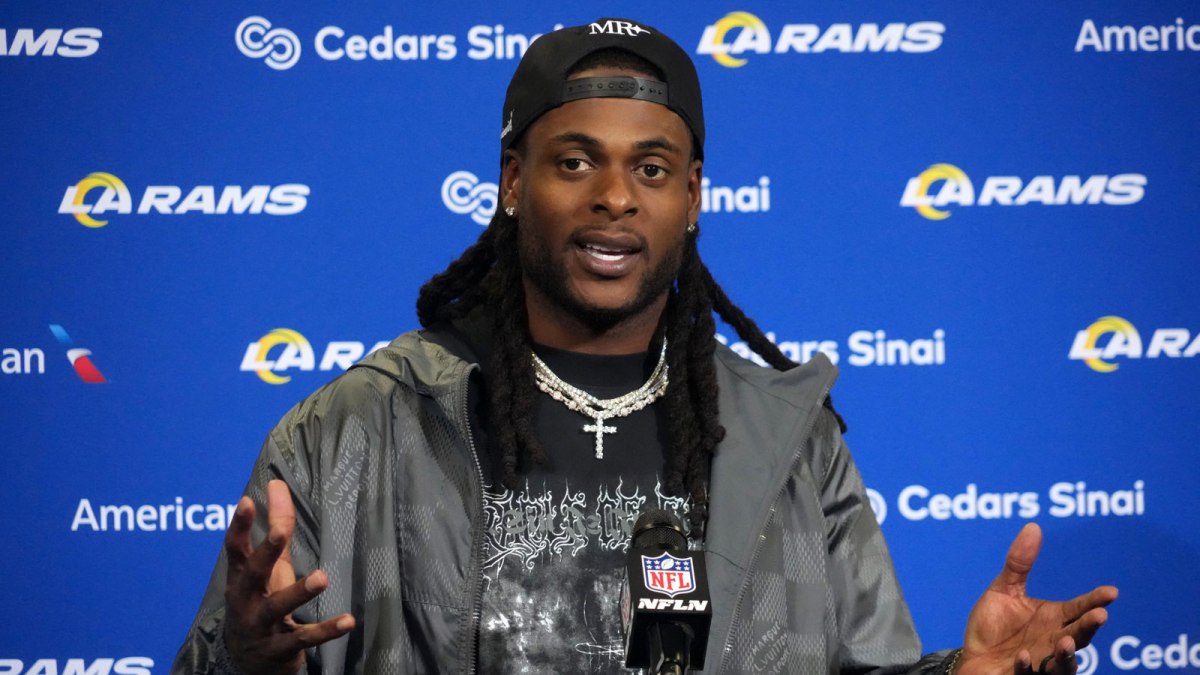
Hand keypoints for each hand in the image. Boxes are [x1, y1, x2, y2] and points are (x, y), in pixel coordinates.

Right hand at [223, 479, 355, 674]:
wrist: (248, 662)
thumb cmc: (259, 601)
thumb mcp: (266, 567)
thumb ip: (273, 528)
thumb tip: (277, 484)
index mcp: (241, 577)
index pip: (236, 547)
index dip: (240, 524)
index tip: (248, 500)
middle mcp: (246, 599)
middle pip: (254, 572)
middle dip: (267, 550)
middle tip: (281, 531)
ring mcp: (261, 625)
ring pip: (278, 607)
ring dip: (299, 591)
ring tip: (321, 577)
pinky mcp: (281, 647)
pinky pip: (304, 637)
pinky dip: (326, 630)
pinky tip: (348, 621)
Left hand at [957, 523, 1116, 674]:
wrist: (972, 657)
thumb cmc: (993, 626)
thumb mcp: (1003, 590)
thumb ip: (1019, 564)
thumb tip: (1033, 526)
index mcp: (1053, 618)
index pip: (1079, 608)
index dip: (1095, 600)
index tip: (1111, 592)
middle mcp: (1053, 641)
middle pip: (1079, 635)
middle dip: (1090, 626)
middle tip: (1100, 616)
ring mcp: (1042, 662)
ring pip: (1063, 662)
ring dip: (1066, 654)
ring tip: (1065, 641)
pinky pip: (1029, 674)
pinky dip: (1028, 666)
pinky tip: (1023, 656)